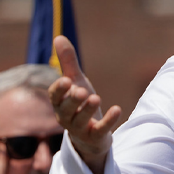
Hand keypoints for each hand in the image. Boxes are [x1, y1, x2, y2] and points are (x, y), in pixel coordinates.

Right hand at [47, 36, 120, 168]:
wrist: (91, 134)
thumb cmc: (80, 104)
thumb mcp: (77, 82)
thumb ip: (68, 63)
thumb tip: (59, 37)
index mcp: (59, 103)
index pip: (55, 96)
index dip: (59, 90)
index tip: (66, 80)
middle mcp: (66, 117)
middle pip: (66, 109)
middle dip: (73, 101)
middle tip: (81, 91)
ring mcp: (80, 129)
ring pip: (80, 121)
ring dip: (88, 110)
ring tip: (96, 98)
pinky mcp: (94, 136)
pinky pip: (100, 130)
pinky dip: (108, 121)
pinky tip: (118, 109)